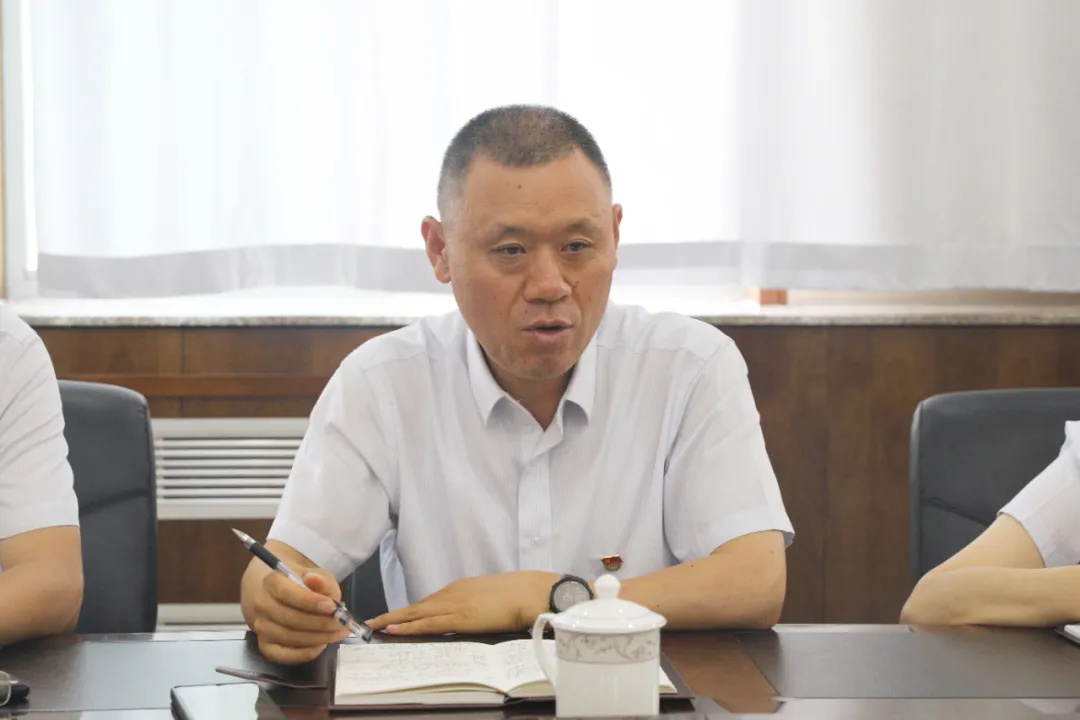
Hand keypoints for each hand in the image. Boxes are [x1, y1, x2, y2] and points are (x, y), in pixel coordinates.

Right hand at [250, 567, 349, 664]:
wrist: (278, 596)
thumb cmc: (300, 585)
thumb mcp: (315, 576)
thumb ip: (320, 579)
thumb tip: (315, 579)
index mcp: (272, 582)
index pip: (287, 593)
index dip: (310, 601)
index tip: (331, 606)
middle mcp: (262, 605)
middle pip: (291, 619)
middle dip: (321, 623)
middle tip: (341, 623)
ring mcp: (261, 628)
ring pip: (290, 638)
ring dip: (318, 638)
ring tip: (338, 633)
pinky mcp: (265, 645)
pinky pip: (284, 655)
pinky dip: (304, 653)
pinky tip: (320, 645)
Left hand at [366, 571, 559, 635]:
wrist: (530, 591)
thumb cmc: (515, 596)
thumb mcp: (488, 598)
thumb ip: (473, 604)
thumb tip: (467, 614)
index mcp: (458, 589)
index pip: (425, 603)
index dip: (405, 612)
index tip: (388, 617)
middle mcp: (451, 594)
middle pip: (414, 607)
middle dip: (390, 615)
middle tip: (367, 622)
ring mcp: (454, 604)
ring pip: (415, 614)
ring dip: (392, 620)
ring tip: (372, 626)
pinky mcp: (460, 617)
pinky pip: (427, 623)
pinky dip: (408, 626)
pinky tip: (392, 629)